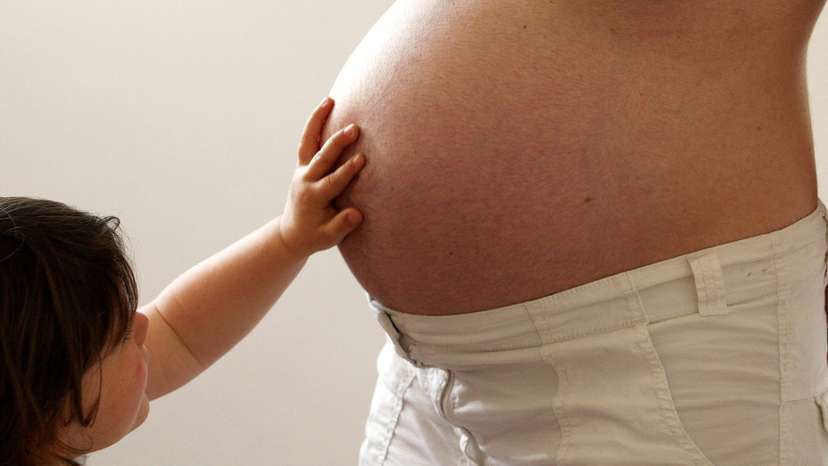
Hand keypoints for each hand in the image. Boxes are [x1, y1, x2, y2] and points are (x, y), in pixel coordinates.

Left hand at [278, 97, 365, 258]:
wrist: (293, 234)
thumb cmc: (315, 236)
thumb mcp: (328, 237)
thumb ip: (342, 225)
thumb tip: (355, 214)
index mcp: (313, 197)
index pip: (333, 181)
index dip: (347, 170)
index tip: (362, 159)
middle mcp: (305, 180)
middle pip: (322, 158)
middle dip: (337, 143)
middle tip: (354, 129)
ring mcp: (302, 171)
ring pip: (309, 142)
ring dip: (319, 121)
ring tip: (330, 101)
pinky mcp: (302, 165)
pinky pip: (307, 141)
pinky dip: (314, 124)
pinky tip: (325, 106)